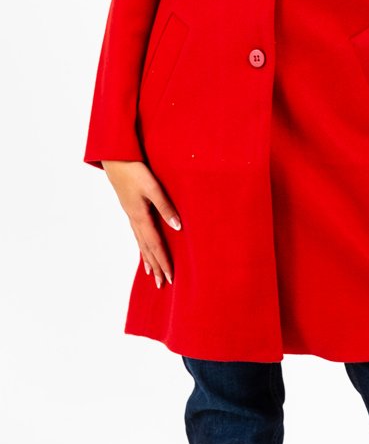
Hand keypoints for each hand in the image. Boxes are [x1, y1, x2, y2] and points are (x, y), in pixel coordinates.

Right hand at [102, 160, 181, 289]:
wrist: (115, 159)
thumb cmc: (135, 171)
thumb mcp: (153, 187)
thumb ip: (165, 206)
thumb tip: (178, 227)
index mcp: (141, 216)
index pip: (155, 245)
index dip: (164, 261)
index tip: (171, 277)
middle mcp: (134, 220)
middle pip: (147, 249)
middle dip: (156, 266)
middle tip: (163, 284)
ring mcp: (130, 215)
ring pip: (141, 243)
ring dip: (148, 259)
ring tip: (152, 274)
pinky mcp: (129, 209)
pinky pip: (137, 234)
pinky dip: (142, 245)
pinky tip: (143, 247)